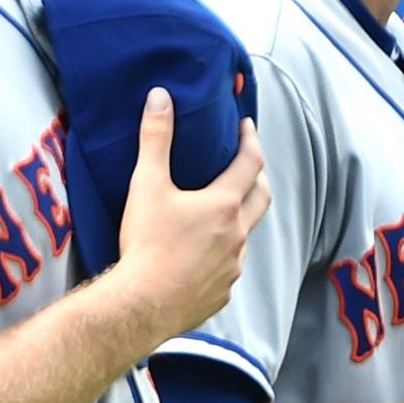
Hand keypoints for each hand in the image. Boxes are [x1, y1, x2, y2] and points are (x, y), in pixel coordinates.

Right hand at [112, 89, 270, 344]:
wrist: (142, 305)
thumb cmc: (146, 244)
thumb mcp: (147, 185)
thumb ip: (155, 139)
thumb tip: (160, 97)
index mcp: (224, 205)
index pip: (250, 163)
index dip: (250, 140)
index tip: (247, 127)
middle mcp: (238, 235)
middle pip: (262, 198)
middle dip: (258, 177)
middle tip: (247, 164)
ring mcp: (233, 267)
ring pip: (247, 235)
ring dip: (241, 218)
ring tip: (223, 210)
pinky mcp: (222, 293)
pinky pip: (230, 267)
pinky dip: (225, 253)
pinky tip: (206, 254)